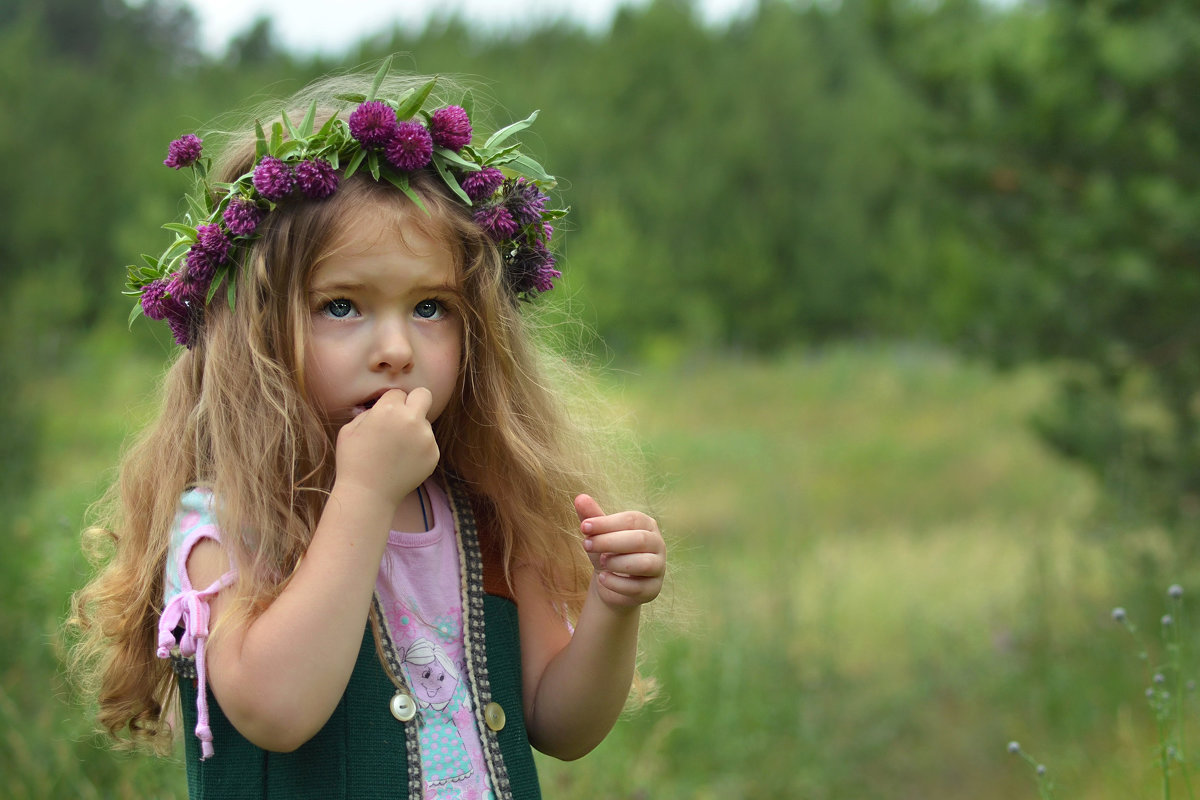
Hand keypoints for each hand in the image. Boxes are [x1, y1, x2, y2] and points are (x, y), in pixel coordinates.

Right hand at [333, 388, 438, 506]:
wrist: (368, 494)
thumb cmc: (354, 461)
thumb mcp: (350, 429)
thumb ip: (369, 412)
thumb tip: (381, 406)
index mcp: (389, 410)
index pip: (398, 393)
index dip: (390, 403)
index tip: (385, 416)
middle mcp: (411, 420)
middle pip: (424, 395)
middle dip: (415, 401)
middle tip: (405, 415)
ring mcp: (426, 437)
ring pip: (425, 423)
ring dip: (414, 430)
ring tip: (396, 451)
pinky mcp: (433, 454)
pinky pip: (428, 443)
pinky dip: (419, 449)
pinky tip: (403, 462)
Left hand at [575, 495, 665, 608]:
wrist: (612, 583)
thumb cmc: (607, 551)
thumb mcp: (598, 534)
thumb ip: (591, 517)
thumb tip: (580, 497)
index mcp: (646, 524)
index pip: (631, 519)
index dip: (607, 523)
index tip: (584, 527)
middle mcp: (658, 544)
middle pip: (639, 540)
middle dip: (609, 542)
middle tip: (586, 545)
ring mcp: (659, 567)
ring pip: (643, 564)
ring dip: (617, 563)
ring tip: (601, 563)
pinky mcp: (653, 589)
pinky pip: (638, 587)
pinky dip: (617, 583)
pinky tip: (602, 579)